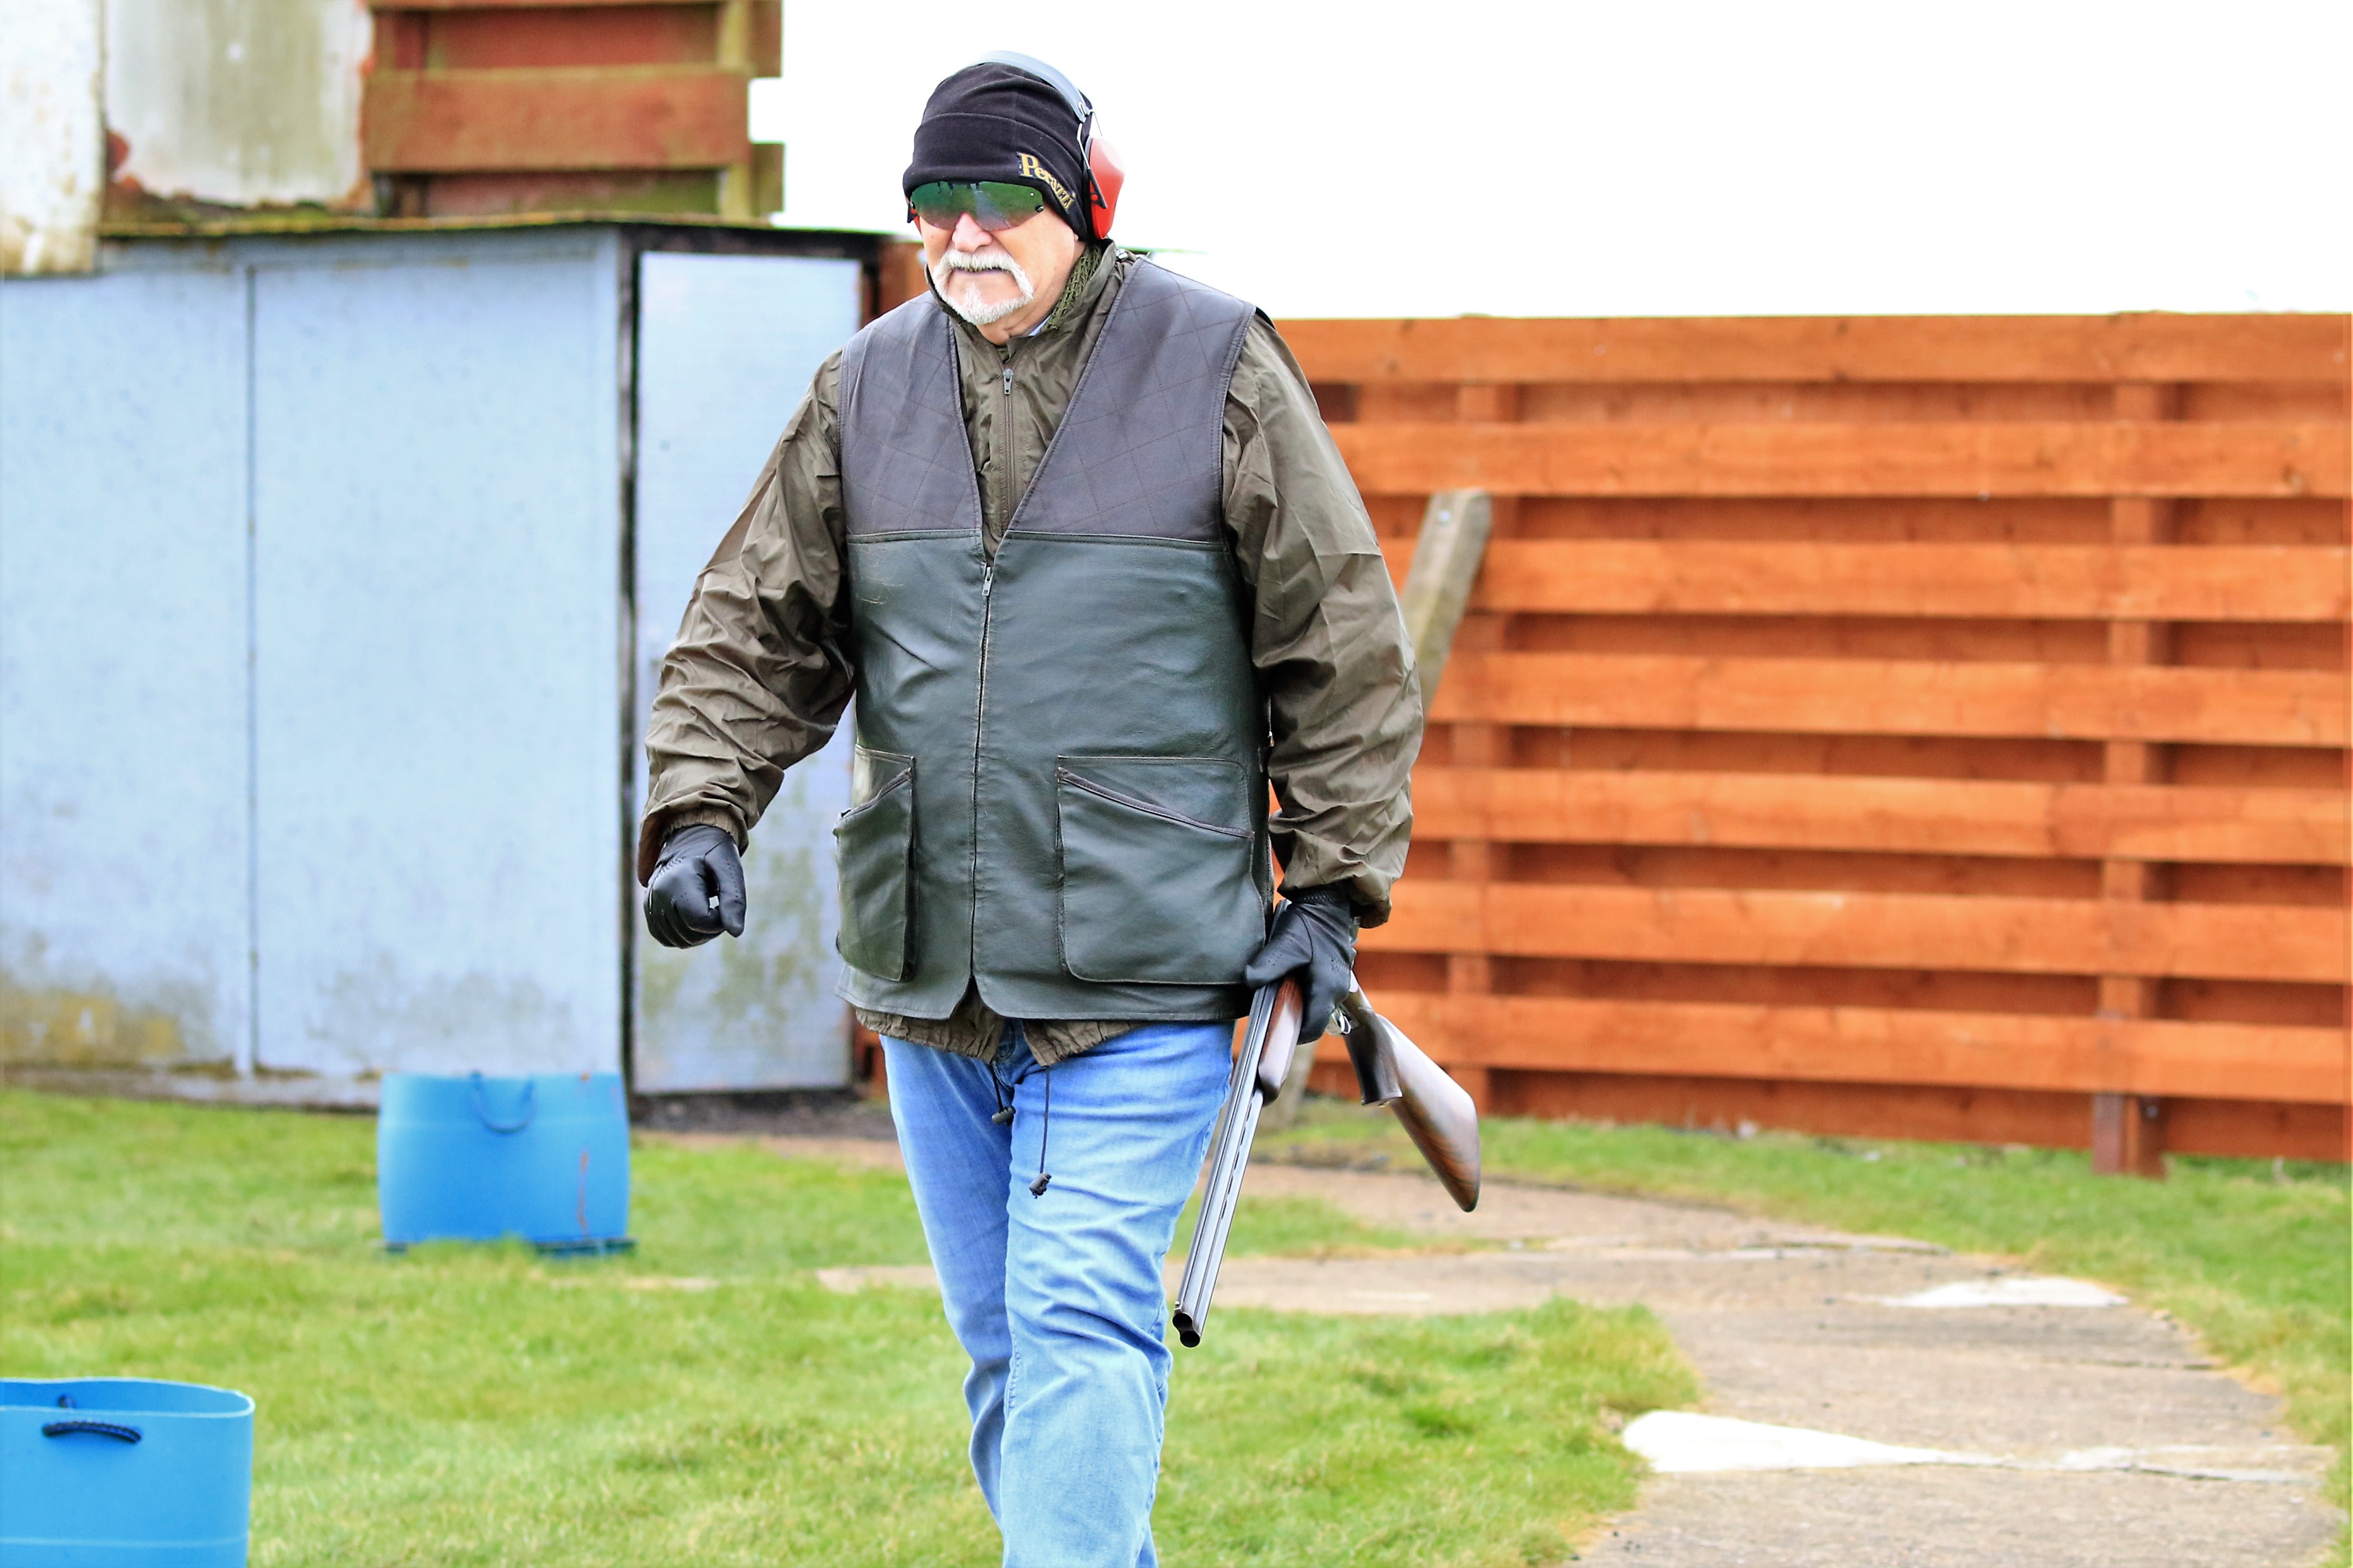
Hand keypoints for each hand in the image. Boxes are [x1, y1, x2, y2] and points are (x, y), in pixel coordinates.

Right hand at [644, 825, 746, 948]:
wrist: (689, 838)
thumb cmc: (714, 852)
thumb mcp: (730, 869)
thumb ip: (734, 900)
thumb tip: (736, 933)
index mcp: (678, 880)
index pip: (700, 922)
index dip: (720, 921)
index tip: (725, 903)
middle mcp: (658, 893)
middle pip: (690, 935)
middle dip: (711, 928)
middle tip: (719, 906)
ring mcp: (650, 903)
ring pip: (679, 941)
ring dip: (699, 934)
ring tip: (707, 909)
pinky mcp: (648, 910)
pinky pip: (666, 938)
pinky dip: (684, 935)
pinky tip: (694, 917)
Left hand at [1242, 886, 1357, 1043]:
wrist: (1329, 902)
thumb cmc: (1308, 924)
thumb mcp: (1285, 943)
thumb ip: (1268, 966)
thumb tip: (1249, 983)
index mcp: (1326, 988)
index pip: (1312, 1028)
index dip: (1293, 1036)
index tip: (1274, 1035)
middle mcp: (1337, 990)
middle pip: (1315, 1018)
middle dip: (1295, 1020)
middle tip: (1272, 1014)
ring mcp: (1340, 982)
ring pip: (1318, 1006)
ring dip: (1300, 1005)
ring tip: (1279, 996)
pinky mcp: (1337, 973)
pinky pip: (1321, 993)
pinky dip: (1306, 993)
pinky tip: (1290, 981)